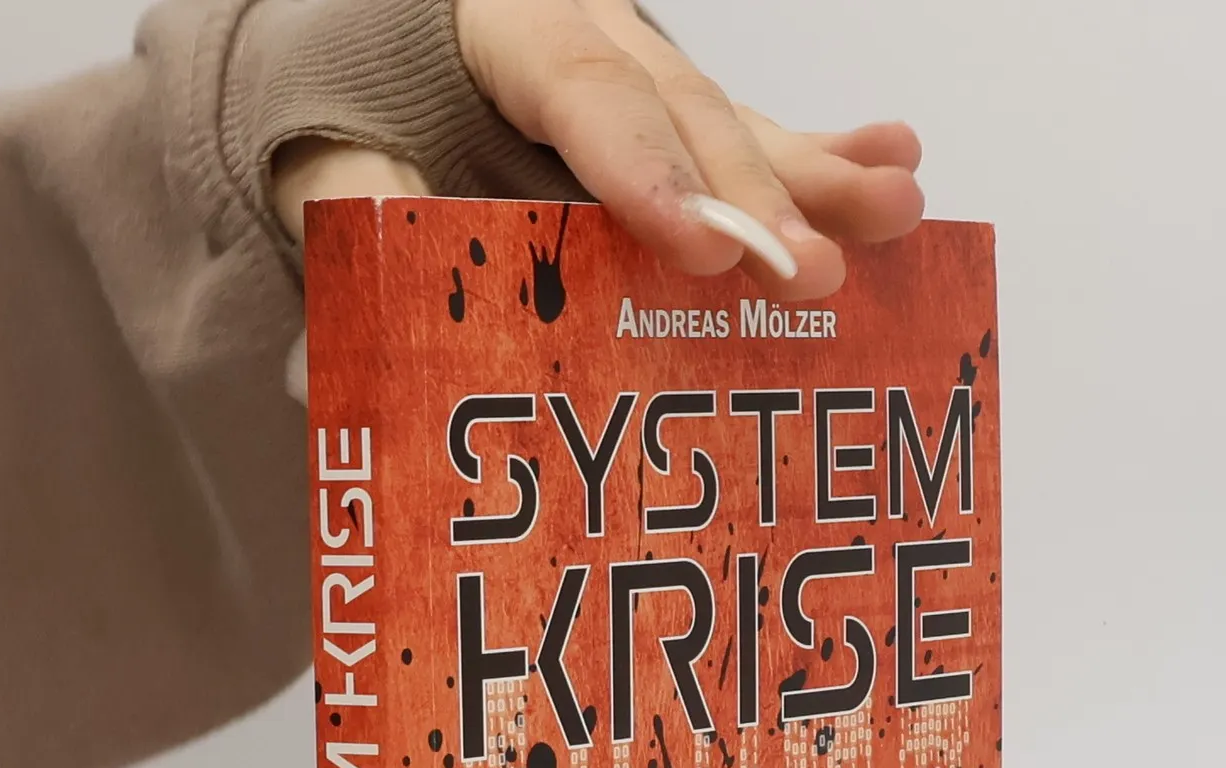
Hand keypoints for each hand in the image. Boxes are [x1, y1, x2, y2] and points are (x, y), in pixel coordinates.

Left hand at [273, 0, 923, 302]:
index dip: (650, 173)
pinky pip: (752, 134)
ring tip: (895, 210)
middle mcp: (591, 35)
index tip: (703, 248)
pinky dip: (822, 157)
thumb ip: (365, 203)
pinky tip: (894, 164)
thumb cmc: (353, 107)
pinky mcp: (671, 114)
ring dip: (817, 176)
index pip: (586, 93)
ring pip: (734, 121)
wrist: (364, 61)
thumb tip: (379, 283)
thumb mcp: (330, 148)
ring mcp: (643, 71)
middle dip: (754, 198)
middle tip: (810, 274)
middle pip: (682, 113)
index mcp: (504, 26)